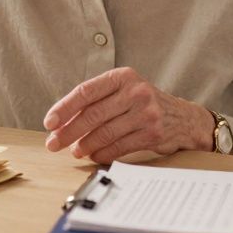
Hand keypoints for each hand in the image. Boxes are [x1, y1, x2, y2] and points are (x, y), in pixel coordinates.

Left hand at [42, 67, 210, 163]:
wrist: (182, 117)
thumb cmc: (143, 103)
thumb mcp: (124, 90)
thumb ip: (98, 100)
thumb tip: (62, 122)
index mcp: (123, 76)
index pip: (86, 91)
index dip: (65, 108)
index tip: (50, 122)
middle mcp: (135, 91)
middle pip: (93, 114)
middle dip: (69, 131)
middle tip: (54, 143)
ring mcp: (146, 112)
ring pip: (105, 132)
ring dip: (85, 145)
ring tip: (74, 151)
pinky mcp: (153, 133)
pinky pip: (120, 146)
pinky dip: (103, 153)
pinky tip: (94, 155)